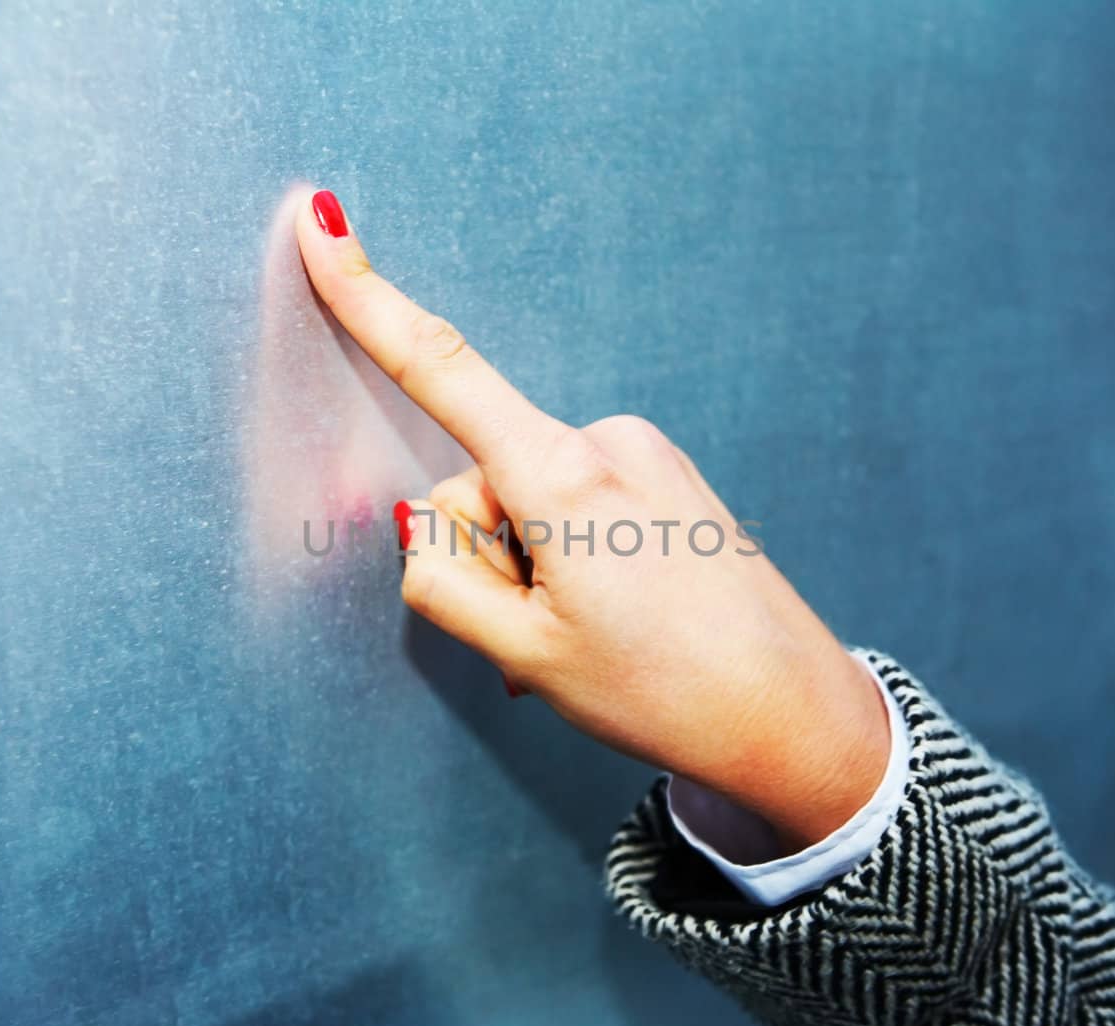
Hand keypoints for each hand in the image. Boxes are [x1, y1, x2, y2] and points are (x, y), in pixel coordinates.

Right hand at [295, 190, 887, 848]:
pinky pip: (574, 497)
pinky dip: (570, 553)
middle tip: (548, 637)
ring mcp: (642, 451)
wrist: (793, 713)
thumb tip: (418, 524)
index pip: (440, 372)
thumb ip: (442, 579)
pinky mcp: (665, 468)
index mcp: (562, 477)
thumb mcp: (526, 653)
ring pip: (525, 495)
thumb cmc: (665, 691)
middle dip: (489, 558)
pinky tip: (616, 613)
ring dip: (532, 564)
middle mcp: (605, 441)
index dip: (367, 299)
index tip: (321, 223)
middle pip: (476, 481)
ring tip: (592, 632)